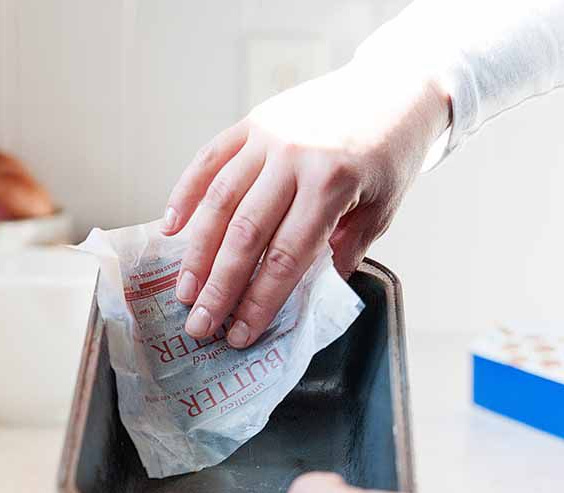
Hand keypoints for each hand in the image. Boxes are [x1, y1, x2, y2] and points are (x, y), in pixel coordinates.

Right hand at [163, 63, 449, 347]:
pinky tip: (170, 228)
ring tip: (184, 290)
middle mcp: (294, 158)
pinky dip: (185, 193)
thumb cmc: (389, 155)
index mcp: (332, 184)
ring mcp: (268, 136)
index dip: (260, 301)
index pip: (286, 257)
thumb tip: (303, 298)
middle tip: (200, 325)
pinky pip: (209, 159)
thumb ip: (343, 253)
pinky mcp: (253, 122)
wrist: (393, 88)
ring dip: (196, 251)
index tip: (241, 334)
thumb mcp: (381, 210)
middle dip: (220, 287)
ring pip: (220, 200)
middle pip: (245, 234)